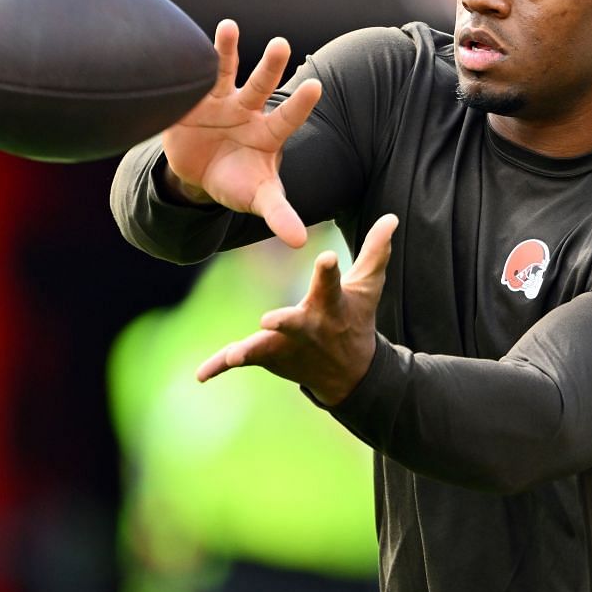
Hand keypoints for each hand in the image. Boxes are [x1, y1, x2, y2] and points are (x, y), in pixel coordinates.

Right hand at [161, 19, 323, 246]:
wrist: (199, 175)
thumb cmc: (237, 182)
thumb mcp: (259, 198)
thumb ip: (280, 214)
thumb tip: (303, 243)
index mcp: (269, 133)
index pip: (289, 117)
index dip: (301, 104)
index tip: (316, 85)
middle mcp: (248, 110)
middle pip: (263, 86)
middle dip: (271, 66)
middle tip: (282, 44)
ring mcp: (219, 102)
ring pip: (225, 72)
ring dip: (226, 50)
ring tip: (228, 26)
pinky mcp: (190, 102)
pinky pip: (190, 79)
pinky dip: (187, 64)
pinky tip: (184, 44)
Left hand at [196, 213, 397, 404]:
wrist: (349, 374)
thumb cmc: (355, 319)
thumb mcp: (368, 287)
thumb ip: (376, 250)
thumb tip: (392, 217)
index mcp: (331, 305)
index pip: (330, 285)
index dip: (328, 272)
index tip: (325, 257)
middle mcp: (308, 327)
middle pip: (295, 323)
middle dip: (284, 322)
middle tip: (269, 320)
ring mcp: (287, 345)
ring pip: (265, 347)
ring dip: (249, 350)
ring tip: (233, 354)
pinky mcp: (270, 357)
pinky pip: (242, 360)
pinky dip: (219, 367)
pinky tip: (200, 375)